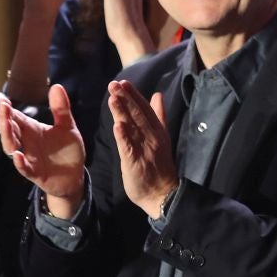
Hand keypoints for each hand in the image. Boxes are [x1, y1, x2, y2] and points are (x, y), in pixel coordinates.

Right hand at [0, 87, 86, 215]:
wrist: (74, 176)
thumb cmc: (67, 150)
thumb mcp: (67, 127)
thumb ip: (61, 109)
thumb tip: (57, 86)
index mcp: (32, 130)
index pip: (16, 118)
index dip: (8, 110)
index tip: (3, 100)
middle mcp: (26, 143)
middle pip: (10, 130)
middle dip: (5, 119)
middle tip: (3, 107)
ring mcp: (29, 158)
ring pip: (12, 147)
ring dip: (7, 137)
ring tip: (6, 125)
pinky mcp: (35, 173)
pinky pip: (24, 168)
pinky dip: (20, 163)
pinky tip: (18, 155)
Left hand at [108, 79, 179, 216]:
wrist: (163, 193)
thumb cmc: (160, 165)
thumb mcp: (162, 136)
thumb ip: (159, 115)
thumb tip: (158, 94)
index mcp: (157, 130)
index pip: (145, 109)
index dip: (134, 95)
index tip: (124, 82)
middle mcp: (152, 137)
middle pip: (137, 115)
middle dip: (126, 98)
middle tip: (114, 84)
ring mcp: (144, 149)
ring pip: (132, 128)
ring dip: (123, 112)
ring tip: (113, 98)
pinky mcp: (136, 162)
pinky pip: (129, 148)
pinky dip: (123, 137)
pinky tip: (117, 126)